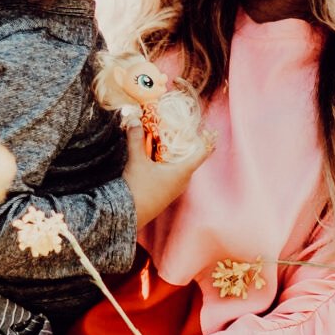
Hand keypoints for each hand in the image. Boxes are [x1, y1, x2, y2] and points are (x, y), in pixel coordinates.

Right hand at [122, 106, 210, 229]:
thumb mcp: (136, 161)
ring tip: (164, 140)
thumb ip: (136, 139)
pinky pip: (174, 174)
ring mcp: (175, 188)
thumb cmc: (137, 188)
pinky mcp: (167, 193)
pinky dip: (168, 164)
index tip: (203, 128)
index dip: (205, 139)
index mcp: (183, 172)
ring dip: (175, 154)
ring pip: (181, 166)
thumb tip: (134, 119)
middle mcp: (183, 181)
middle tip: (177, 129)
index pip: (203, 153)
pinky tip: (156, 158)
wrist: (129, 215)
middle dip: (185, 143)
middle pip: (191, 157)